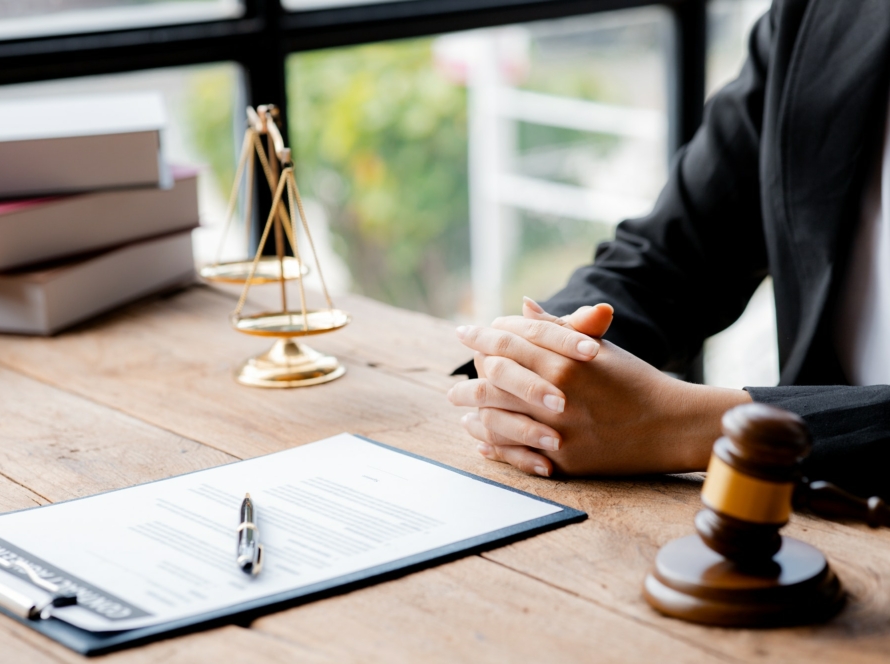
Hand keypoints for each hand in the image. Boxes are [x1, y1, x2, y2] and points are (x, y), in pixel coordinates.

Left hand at [448, 302, 750, 476]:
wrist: (670, 425)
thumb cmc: (634, 380)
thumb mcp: (599, 349)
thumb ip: (556, 328)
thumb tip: (522, 306)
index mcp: (566, 361)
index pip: (508, 343)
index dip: (481, 336)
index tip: (464, 333)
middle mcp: (557, 395)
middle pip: (493, 381)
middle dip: (468, 380)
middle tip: (452, 385)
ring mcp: (559, 430)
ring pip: (497, 419)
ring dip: (473, 413)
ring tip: (461, 409)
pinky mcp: (563, 460)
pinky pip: (515, 453)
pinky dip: (492, 446)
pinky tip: (480, 439)